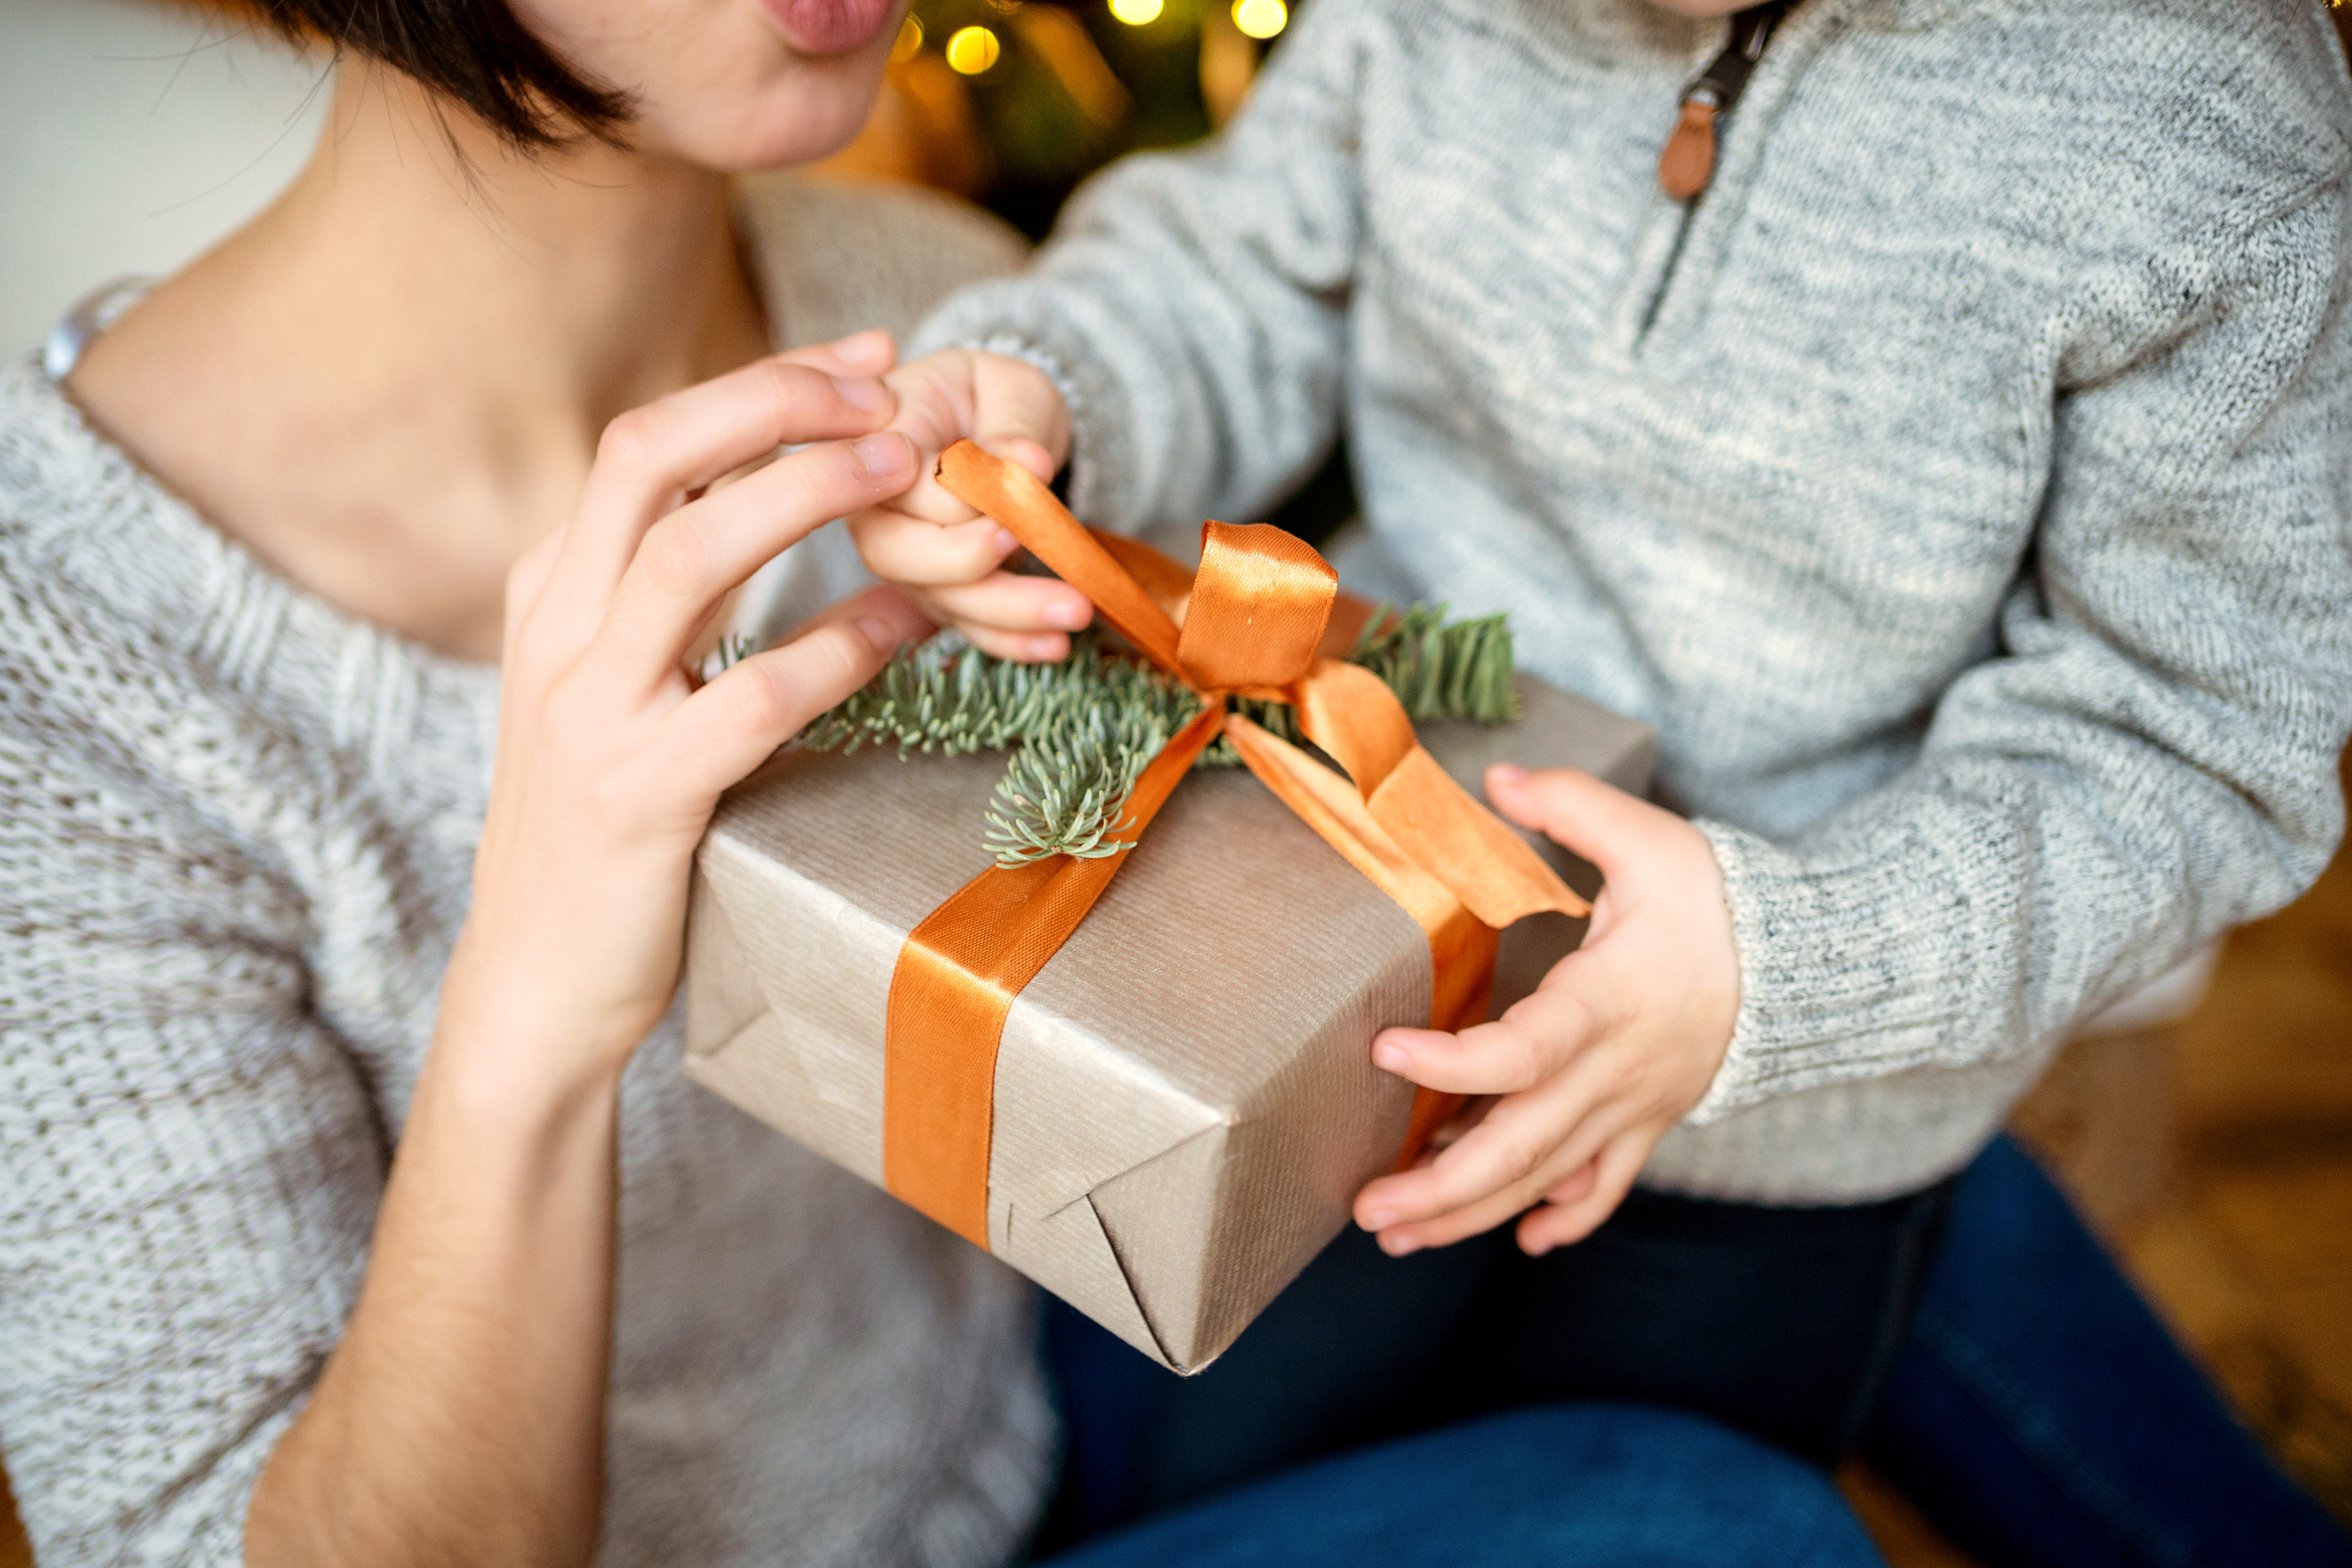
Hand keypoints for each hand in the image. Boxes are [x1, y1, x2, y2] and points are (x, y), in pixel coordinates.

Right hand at [444, 333, 934, 1091]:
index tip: (860, 358)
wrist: (533, 985)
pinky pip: (752, 698)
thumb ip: (661, 598)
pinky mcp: (638, 799)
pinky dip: (838, 647)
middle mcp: (555, 633)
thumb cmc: (597, 831)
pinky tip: (909, 624)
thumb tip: (767, 497)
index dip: (760, 384)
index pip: (648, 443)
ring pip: (690, 555)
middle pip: (650, 458)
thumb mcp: (607, 689)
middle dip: (773, 400)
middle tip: (886, 388)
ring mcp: (589, 714)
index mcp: (549, 592)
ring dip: (805, 493)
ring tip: (902, 467)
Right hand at [846, 347, 1089, 660]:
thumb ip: (1013, 425)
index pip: (902, 483)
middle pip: (896, 554)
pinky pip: (968, 627)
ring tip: (1077, 610)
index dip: (958, 499)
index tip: (1017, 494)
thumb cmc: (995, 399)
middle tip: (1031, 551)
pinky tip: (1055, 645)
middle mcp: (876, 507)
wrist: (999, 427)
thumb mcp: (1011, 390)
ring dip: (1009, 613)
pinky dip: (1012, 642)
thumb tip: (1025, 464)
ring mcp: (905, 557)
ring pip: (938, 599)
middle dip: (969, 565)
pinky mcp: (938, 594)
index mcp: (882, 440)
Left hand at [1351, 764, 1739, 1256]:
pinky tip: (1522, 1238)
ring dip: (1471, 1215)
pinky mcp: (1649, 1125)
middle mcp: (1614, 1073)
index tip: (1384, 1052)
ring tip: (1398, 1237)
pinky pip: (1604, 1188)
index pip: (1521, 1052)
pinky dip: (1564, 1217)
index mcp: (1605, 1003)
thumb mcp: (1648, 839)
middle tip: (1368, 1208)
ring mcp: (1633, 1109)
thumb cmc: (1719, 901)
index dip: (1451, 1064)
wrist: (1810, 965)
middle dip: (1439, 1188)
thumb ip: (1570, 806)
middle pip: (1519, 1147)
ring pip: (1546, 1181)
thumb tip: (1497, 778)